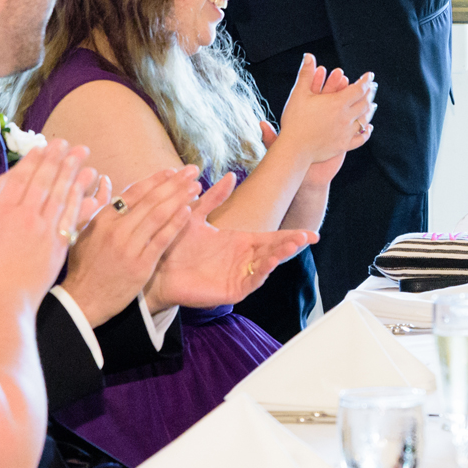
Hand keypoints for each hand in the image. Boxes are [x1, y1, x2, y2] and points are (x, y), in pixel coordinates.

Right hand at [0, 139, 99, 302]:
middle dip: (58, 159)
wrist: (2, 301)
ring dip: (73, 174)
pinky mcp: (58, 245)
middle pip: (45, 181)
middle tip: (68, 143)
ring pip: (62, 195)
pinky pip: (72, 216)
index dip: (35, 160)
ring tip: (83, 157)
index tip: (44, 146)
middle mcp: (26, 217)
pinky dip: (81, 199)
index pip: (22, 178)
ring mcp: (45, 230)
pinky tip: (89, 189)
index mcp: (2, 212)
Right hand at [61, 166, 202, 326]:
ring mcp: (128, 247)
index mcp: (103, 219)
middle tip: (192, 171)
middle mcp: (116, 229)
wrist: (83, 300)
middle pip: (150, 200)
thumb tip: (104, 180)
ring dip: (180, 198)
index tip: (172, 170)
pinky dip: (175, 224)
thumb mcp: (83, 232)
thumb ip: (95, 205)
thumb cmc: (84, 266)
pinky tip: (189, 211)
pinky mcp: (140, 265)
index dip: (155, 179)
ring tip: (196, 187)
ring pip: (158, 216)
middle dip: (174, 183)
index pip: (133, 192)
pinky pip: (161, 240)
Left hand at [145, 173, 317, 310]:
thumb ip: (213, 198)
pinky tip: (269, 263)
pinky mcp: (231, 291)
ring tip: (293, 245)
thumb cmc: (175, 244)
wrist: (156, 267)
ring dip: (280, 256)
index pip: (271, 238)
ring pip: (266, 265)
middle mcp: (243, 259)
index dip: (290, 235)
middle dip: (291, 244)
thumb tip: (230, 176)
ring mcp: (239, 276)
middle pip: (274, 251)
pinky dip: (261, 273)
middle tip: (309, 236)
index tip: (311, 232)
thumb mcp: (196, 216)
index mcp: (240, 242)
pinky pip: (250, 281)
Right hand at [276, 54, 375, 162]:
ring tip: (371, 104)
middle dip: (369, 93)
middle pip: (364, 103)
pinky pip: (360, 138)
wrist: (294, 148)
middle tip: (372, 87)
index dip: (365, 81)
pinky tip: (368, 127)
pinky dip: (366, 131)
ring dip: (369, 110)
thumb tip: (308, 56)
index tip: (369, 75)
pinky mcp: (343, 145)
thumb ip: (306, 74)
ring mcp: (346, 132)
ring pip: (364, 119)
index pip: (358, 89)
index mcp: (338, 103)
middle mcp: (346, 117)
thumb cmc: (294, 120)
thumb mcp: (299, 94)